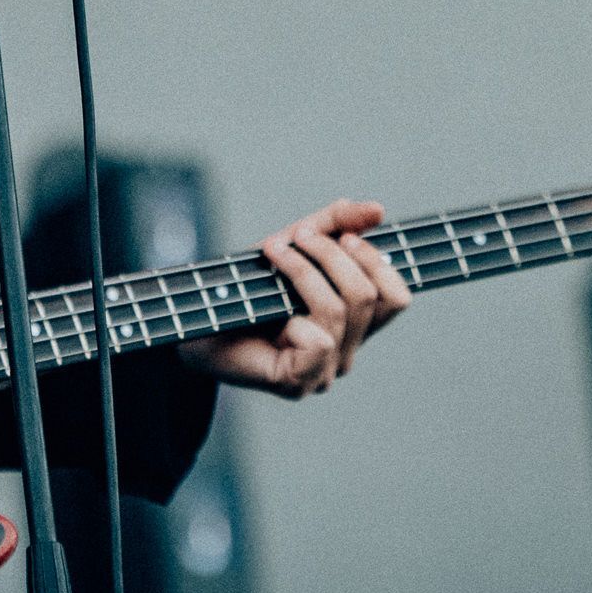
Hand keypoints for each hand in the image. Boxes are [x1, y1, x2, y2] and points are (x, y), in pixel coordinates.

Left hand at [177, 199, 410, 397]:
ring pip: (341, 311)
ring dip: (304, 271)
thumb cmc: (246, 285)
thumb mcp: (295, 242)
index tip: (345, 237)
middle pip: (368, 297)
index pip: (397, 298)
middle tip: (296, 236)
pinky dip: (294, 312)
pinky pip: (320, 341)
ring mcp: (323, 372)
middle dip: (331, 255)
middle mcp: (346, 352)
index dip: (378, 261)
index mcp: (353, 324)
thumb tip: (377, 210)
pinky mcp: (298, 382)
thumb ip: (335, 224)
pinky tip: (272, 311)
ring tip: (274, 251)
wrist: (194, 318)